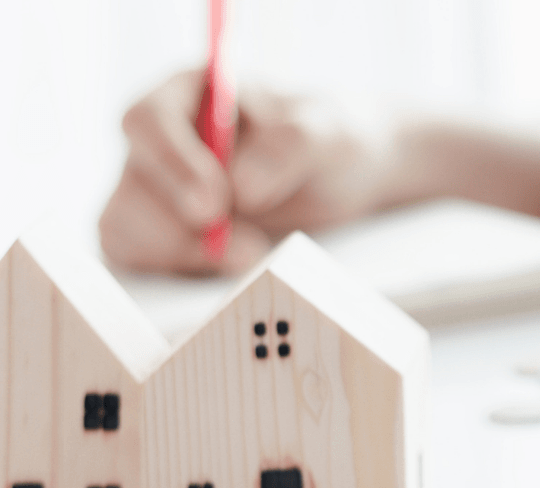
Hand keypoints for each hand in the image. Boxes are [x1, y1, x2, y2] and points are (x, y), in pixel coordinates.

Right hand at [101, 69, 392, 274]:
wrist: (339, 177)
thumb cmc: (324, 138)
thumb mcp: (323, 131)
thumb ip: (287, 147)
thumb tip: (241, 189)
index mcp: (185, 94)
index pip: (147, 121)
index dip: (173, 164)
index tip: (214, 203)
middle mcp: (158, 141)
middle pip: (133, 182)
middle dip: (182, 222)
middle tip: (248, 245)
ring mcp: (153, 189)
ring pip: (127, 225)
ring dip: (185, 251)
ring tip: (254, 252)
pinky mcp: (160, 233)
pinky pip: (141, 256)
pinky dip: (183, 268)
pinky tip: (234, 263)